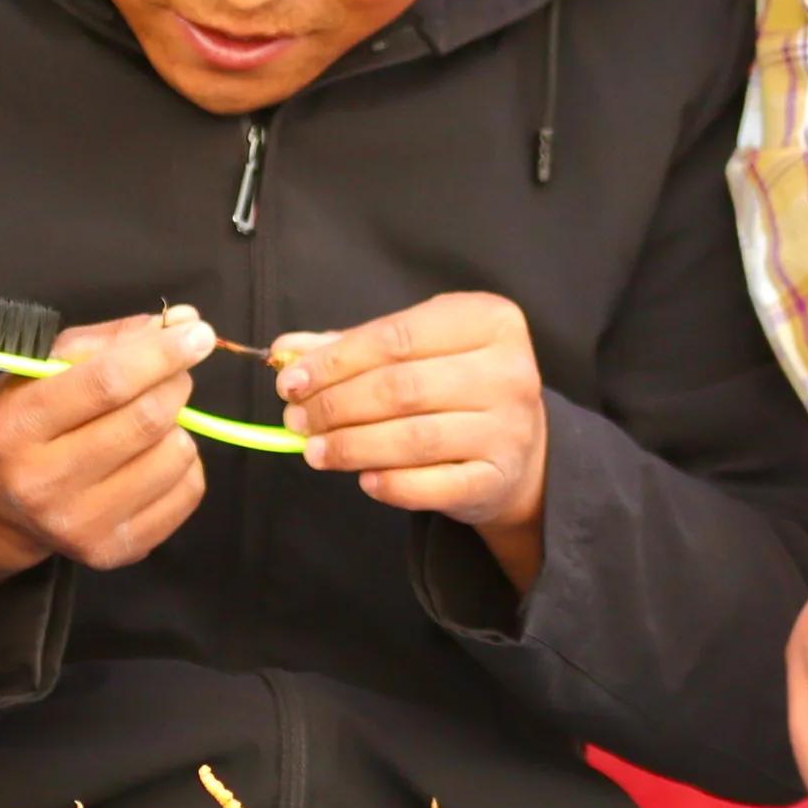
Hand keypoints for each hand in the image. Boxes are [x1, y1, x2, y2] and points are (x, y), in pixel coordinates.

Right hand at [0, 310, 211, 603]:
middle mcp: (44, 483)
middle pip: (146, 419)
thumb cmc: (24, 421)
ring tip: (150, 422)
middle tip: (174, 372)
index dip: (160, 353)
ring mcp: (80, 525)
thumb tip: (183, 322)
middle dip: (175, 382)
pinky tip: (153, 457)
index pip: (106, 383)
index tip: (197, 333)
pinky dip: (184, 463)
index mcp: (17, 426)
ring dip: (178, 425)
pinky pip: (186, 493)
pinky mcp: (112, 552)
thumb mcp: (40, 367)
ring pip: (174, 456)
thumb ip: (107, 341)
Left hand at [274, 294, 548, 580]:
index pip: (396, 337)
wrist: (520, 449)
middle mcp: (509, 372)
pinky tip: (362, 479)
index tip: (290, 381)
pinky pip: (432, 486)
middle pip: (401, 388)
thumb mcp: (417, 351)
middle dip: (336, 405)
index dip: (335, 361)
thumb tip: (287, 349)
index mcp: (489, 320)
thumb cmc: (457, 386)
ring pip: (413, 438)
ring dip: (351, 446)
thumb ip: (354, 347)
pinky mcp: (498, 479)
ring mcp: (509, 429)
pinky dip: (389, 484)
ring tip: (314, 450)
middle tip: (296, 419)